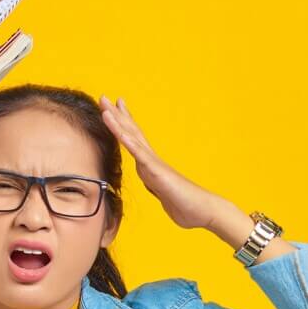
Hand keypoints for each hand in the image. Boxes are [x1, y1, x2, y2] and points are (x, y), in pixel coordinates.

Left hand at [98, 95, 223, 230]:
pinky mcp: (157, 172)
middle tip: (104, 98)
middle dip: (117, 115)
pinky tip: (120, 132)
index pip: (135, 140)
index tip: (114, 109)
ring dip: (118, 122)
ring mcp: (154, 164)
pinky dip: (129, 142)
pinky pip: (140, 155)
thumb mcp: (163, 194)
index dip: (124, 123)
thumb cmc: (185, 205)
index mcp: (151, 166)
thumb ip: (156, 186)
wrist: (203, 211)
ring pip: (133, 138)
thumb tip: (153, 184)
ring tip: (106, 106)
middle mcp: (151, 160)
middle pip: (131, 132)